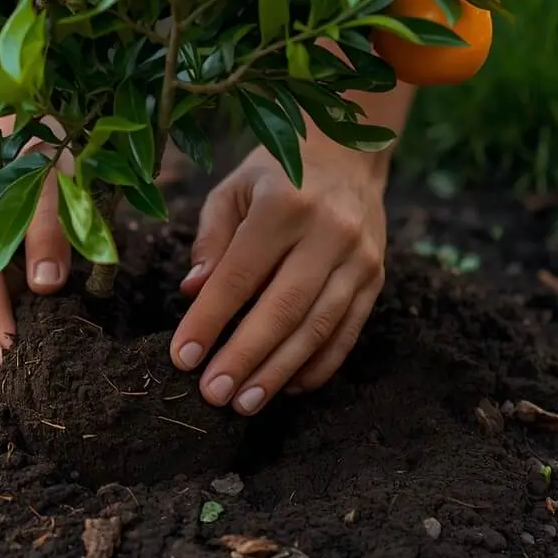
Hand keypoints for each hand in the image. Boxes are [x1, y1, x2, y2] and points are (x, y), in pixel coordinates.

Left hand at [171, 142, 388, 414]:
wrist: (348, 154)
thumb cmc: (275, 176)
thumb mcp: (233, 190)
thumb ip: (212, 240)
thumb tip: (193, 293)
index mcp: (285, 204)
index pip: (240, 274)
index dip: (210, 319)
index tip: (182, 357)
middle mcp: (329, 232)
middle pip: (283, 308)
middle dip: (245, 356)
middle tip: (213, 395)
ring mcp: (359, 259)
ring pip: (318, 327)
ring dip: (279, 371)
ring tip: (245, 403)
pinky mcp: (375, 280)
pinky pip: (346, 333)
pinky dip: (317, 366)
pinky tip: (287, 388)